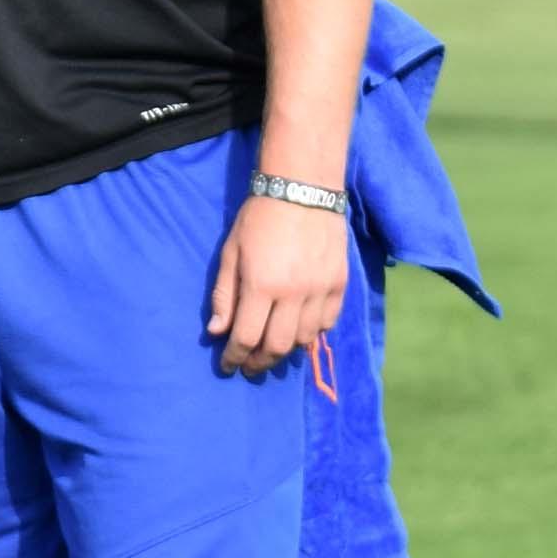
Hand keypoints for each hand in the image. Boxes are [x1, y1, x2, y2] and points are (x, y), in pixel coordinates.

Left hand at [207, 190, 347, 375]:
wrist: (303, 190)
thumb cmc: (258, 219)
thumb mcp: (230, 253)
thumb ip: (223, 295)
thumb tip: (217, 332)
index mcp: (261, 286)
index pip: (246, 337)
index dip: (235, 358)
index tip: (228, 367)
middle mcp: (294, 294)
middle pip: (278, 346)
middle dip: (260, 362)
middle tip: (250, 366)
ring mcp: (321, 290)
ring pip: (305, 338)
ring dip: (287, 351)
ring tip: (273, 352)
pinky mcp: (340, 284)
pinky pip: (328, 322)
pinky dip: (313, 333)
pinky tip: (300, 333)